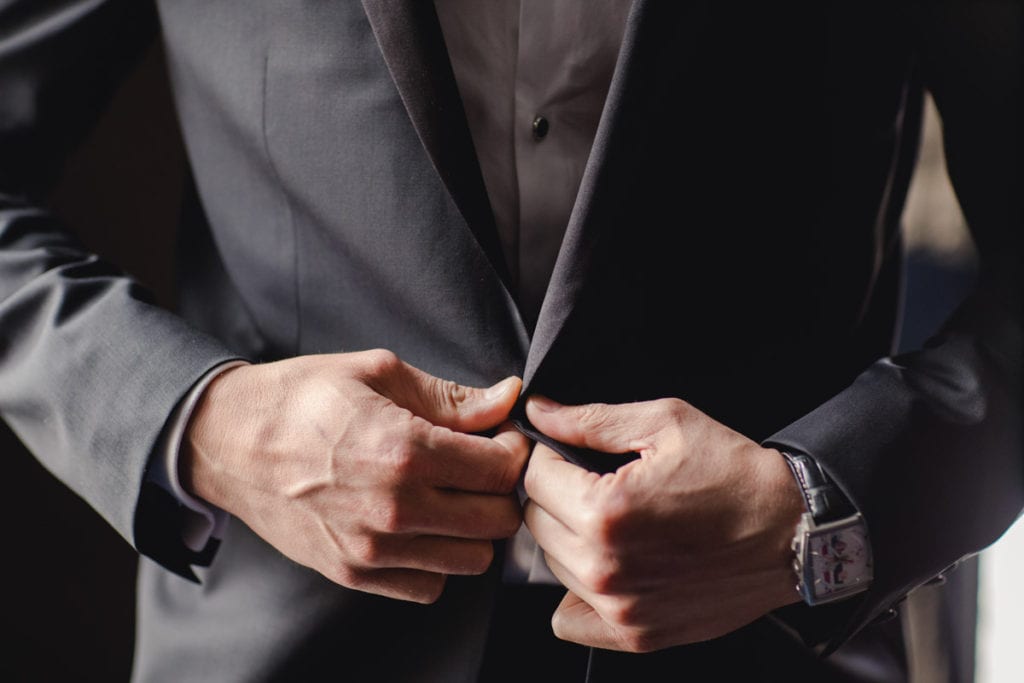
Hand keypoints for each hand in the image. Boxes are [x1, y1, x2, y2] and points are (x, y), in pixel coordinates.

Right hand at [182, 349, 527, 602]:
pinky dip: (436, 561)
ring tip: (452, 497)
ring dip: (473, 529)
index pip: (502, 471)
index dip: (513, 451)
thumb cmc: (302, 398)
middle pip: (496, 520)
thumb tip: (509, 398)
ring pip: (472, 561)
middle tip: (480, 468)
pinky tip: (421, 527)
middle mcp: (394, 508)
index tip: (501, 439)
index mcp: (405, 451)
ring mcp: (372, 549)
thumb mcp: (377, 373)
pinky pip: (429, 586)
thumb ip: (451, 396)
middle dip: (500, 491)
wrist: (228, 441)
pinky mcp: (353, 574)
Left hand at [522, 396, 803, 651]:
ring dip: (568, 538)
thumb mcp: (665, 423)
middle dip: (555, 494)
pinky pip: (568, 620)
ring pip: (552, 565)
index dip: (546, 455)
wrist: (793, 530)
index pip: (533, 479)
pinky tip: (606, 564)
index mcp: (606, 512)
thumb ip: (590, 420)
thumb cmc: (735, 475)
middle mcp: (606, 567)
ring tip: (613, 519)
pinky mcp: (637, 634)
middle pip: (536, 523)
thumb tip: (540, 413)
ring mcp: (620, 607)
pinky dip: (576, 593)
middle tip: (591, 480)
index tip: (564, 451)